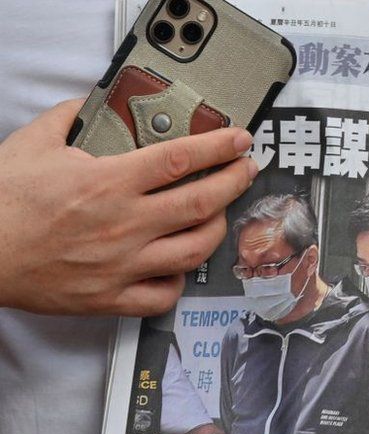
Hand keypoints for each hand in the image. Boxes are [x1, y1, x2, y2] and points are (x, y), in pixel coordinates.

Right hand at [0, 99, 256, 315]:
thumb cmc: (2, 203)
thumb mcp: (33, 144)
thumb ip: (71, 118)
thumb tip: (95, 102)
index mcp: (108, 183)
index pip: (181, 159)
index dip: (220, 146)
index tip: (240, 140)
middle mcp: (124, 224)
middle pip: (202, 203)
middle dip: (235, 182)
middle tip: (246, 170)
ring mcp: (122, 264)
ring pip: (195, 250)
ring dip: (217, 229)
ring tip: (220, 214)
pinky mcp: (112, 297)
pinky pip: (164, 295)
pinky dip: (180, 281)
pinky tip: (179, 265)